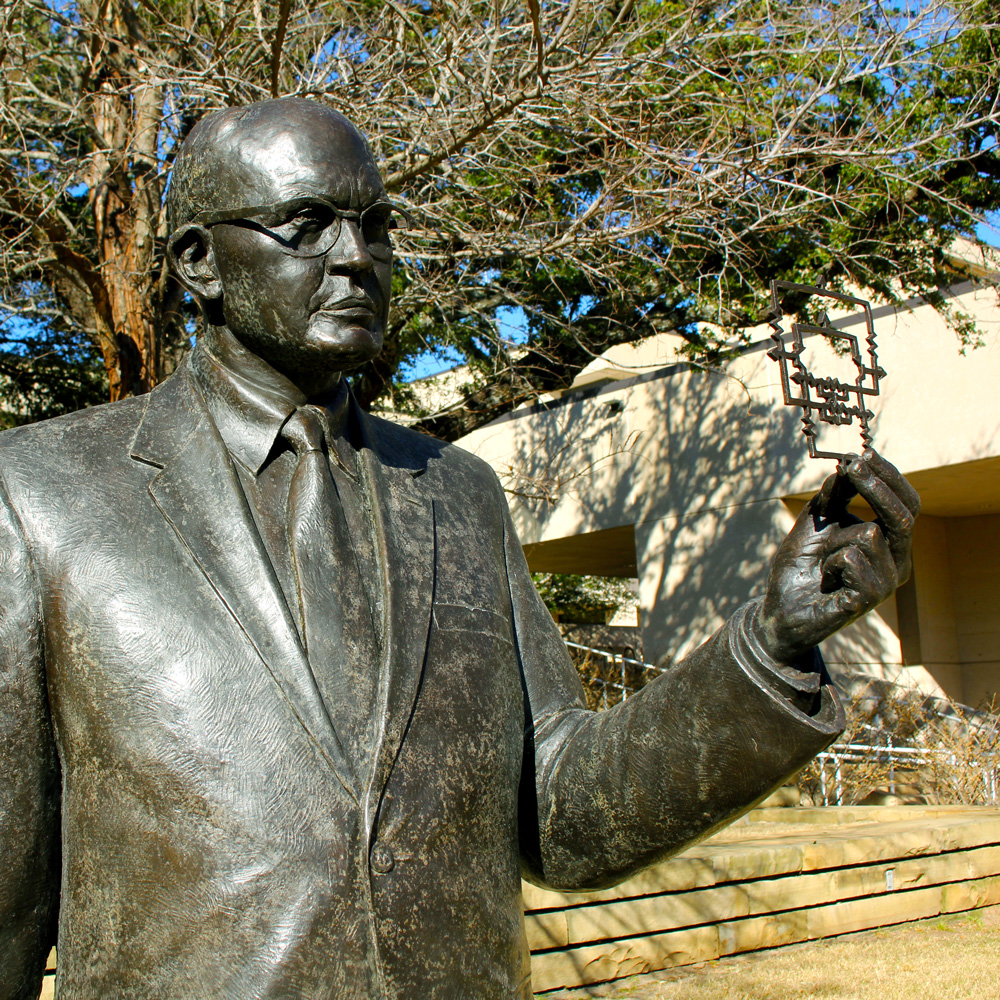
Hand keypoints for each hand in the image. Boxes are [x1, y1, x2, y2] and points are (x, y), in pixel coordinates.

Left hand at [755, 449, 919, 662]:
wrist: (781, 607)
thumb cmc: (802, 564)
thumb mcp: (817, 520)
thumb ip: (834, 494)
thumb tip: (849, 463)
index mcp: (891, 543)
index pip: (907, 504)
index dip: (890, 477)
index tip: (865, 454)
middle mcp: (898, 562)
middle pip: (904, 515)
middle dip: (877, 486)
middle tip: (854, 465)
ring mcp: (887, 583)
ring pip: (869, 533)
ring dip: (834, 540)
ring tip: (824, 562)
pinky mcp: (870, 598)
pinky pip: (852, 558)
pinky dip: (829, 562)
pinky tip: (825, 580)